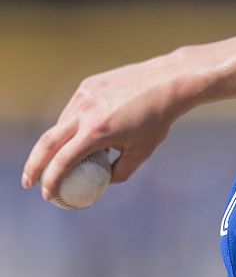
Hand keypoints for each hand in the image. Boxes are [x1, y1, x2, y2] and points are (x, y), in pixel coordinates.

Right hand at [22, 56, 185, 199]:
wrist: (167, 82)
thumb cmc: (157, 120)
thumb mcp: (142, 152)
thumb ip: (120, 171)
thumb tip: (103, 182)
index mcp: (98, 131)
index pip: (64, 160)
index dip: (51, 180)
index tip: (46, 194)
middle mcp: (85, 112)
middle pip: (47, 142)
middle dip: (34, 166)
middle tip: (28, 183)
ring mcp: (84, 96)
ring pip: (60, 125)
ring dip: (56, 145)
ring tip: (65, 159)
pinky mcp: (87, 86)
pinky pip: (72, 111)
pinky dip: (72, 126)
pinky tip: (84, 135)